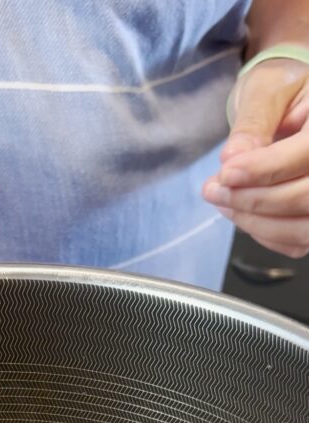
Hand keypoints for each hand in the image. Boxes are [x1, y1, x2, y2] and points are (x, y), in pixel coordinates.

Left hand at [202, 58, 308, 257]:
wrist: (291, 105)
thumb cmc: (282, 90)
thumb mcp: (266, 90)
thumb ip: (253, 123)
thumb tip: (234, 158)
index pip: (307, 154)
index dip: (265, 169)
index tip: (226, 173)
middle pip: (305, 197)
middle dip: (253, 200)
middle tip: (214, 190)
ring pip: (303, 228)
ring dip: (256, 222)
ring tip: (222, 201)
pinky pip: (297, 242)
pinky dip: (265, 234)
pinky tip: (241, 212)